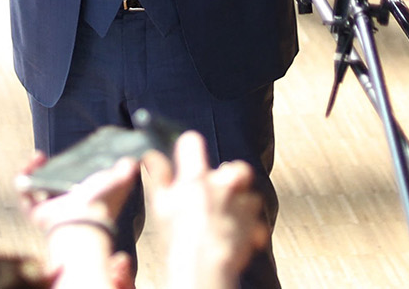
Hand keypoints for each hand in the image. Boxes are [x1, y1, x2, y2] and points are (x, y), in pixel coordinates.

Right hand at [20, 153, 135, 288]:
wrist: (86, 221)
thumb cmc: (103, 203)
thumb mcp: (118, 181)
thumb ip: (125, 170)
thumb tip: (133, 160)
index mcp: (81, 196)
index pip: (68, 179)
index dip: (63, 166)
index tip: (63, 154)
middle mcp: (63, 203)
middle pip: (47, 183)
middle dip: (43, 167)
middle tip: (41, 156)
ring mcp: (48, 209)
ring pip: (32, 188)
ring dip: (30, 171)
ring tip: (37, 157)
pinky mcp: (36, 213)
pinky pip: (24, 196)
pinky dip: (23, 179)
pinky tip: (28, 167)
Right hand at [142, 132, 269, 288]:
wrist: (204, 266)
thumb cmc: (179, 237)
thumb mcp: (160, 203)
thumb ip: (159, 176)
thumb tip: (151, 156)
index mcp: (196, 177)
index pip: (192, 143)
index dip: (189, 148)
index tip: (187, 156)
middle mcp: (223, 185)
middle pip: (236, 168)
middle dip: (230, 177)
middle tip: (217, 193)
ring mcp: (241, 204)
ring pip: (249, 196)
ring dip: (241, 205)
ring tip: (225, 219)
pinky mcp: (254, 224)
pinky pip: (257, 222)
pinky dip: (251, 228)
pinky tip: (238, 235)